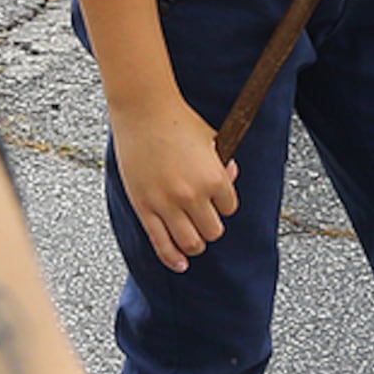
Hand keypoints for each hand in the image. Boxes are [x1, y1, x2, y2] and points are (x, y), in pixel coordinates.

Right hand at [112, 95, 236, 270]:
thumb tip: (231, 178)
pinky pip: (161, 243)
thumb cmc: (177, 119)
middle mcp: (193, 195)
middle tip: (204, 220)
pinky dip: (172, 258)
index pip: (229, 209)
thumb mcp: (211, 138)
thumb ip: (223, 163)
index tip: (215, 200)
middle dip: (211, 227)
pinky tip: (179, 264)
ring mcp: (167, 203)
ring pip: (190, 243)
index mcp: (214, 178)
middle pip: (213, 231)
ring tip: (194, 242)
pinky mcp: (144, 207)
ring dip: (195, 245)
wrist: (143, 109)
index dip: (223, 205)